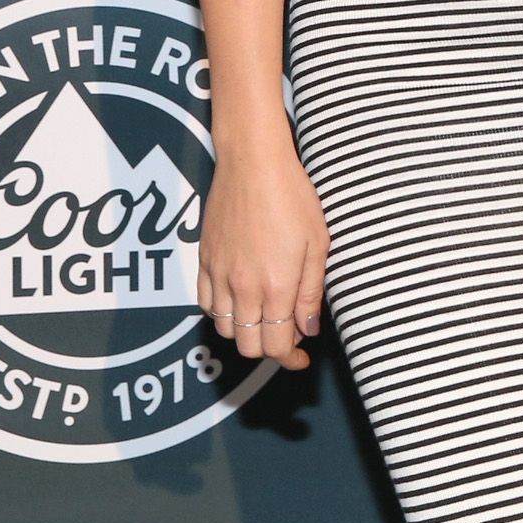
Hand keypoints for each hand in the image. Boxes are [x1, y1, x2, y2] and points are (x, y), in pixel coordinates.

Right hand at [197, 138, 328, 372]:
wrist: (253, 164)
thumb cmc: (293, 197)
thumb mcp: (317, 244)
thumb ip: (310, 292)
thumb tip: (307, 330)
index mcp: (276, 287)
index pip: (276, 346)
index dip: (289, 359)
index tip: (300, 358)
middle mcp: (244, 288)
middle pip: (248, 346)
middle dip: (269, 349)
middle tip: (286, 336)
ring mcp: (220, 275)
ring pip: (225, 329)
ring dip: (246, 332)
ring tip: (265, 316)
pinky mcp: (205, 261)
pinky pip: (206, 304)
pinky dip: (221, 312)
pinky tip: (240, 300)